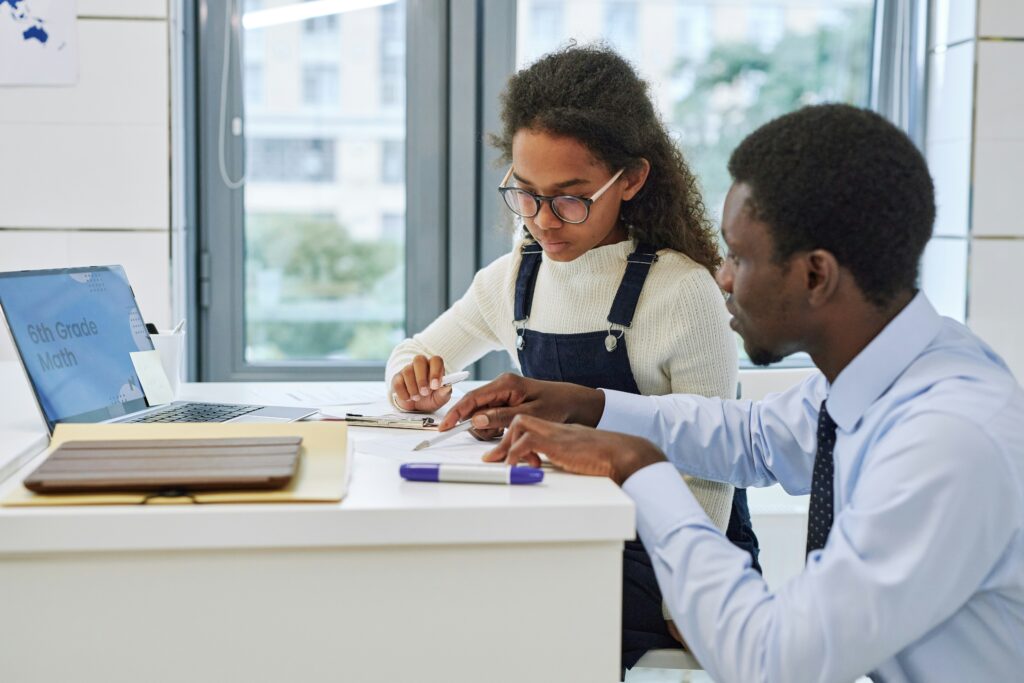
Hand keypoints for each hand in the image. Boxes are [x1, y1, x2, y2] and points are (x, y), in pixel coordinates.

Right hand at [391, 355, 452, 412]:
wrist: (417, 407)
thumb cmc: (431, 398)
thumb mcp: (440, 398)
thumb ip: (445, 392)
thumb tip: (447, 387)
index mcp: (434, 367)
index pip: (436, 360)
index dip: (435, 371)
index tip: (435, 386)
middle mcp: (421, 365)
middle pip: (419, 360)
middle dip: (421, 378)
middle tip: (425, 393)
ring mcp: (408, 370)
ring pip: (408, 371)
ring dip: (413, 387)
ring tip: (417, 398)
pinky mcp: (397, 378)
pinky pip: (398, 381)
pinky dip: (403, 392)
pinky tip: (408, 398)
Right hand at [438, 373, 604, 439]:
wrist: (577, 404)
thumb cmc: (558, 404)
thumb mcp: (531, 413)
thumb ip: (502, 416)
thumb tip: (477, 419)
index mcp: (505, 384)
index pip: (472, 398)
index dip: (456, 413)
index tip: (445, 427)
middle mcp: (501, 388)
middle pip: (475, 411)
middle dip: (482, 429)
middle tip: (497, 439)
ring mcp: (504, 397)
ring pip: (484, 420)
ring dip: (493, 435)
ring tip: (512, 440)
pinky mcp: (507, 407)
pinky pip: (494, 422)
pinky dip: (501, 434)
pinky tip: (513, 437)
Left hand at [483, 414, 665, 485]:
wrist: (622, 453)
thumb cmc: (605, 458)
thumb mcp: (576, 457)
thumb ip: (560, 458)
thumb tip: (544, 469)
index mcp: (558, 430)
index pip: (528, 424)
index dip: (511, 436)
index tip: (500, 454)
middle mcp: (554, 427)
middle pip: (519, 420)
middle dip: (502, 439)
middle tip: (493, 459)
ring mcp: (555, 433)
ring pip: (519, 425)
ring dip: (506, 446)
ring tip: (502, 465)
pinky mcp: (557, 443)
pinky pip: (526, 442)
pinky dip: (515, 455)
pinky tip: (516, 469)